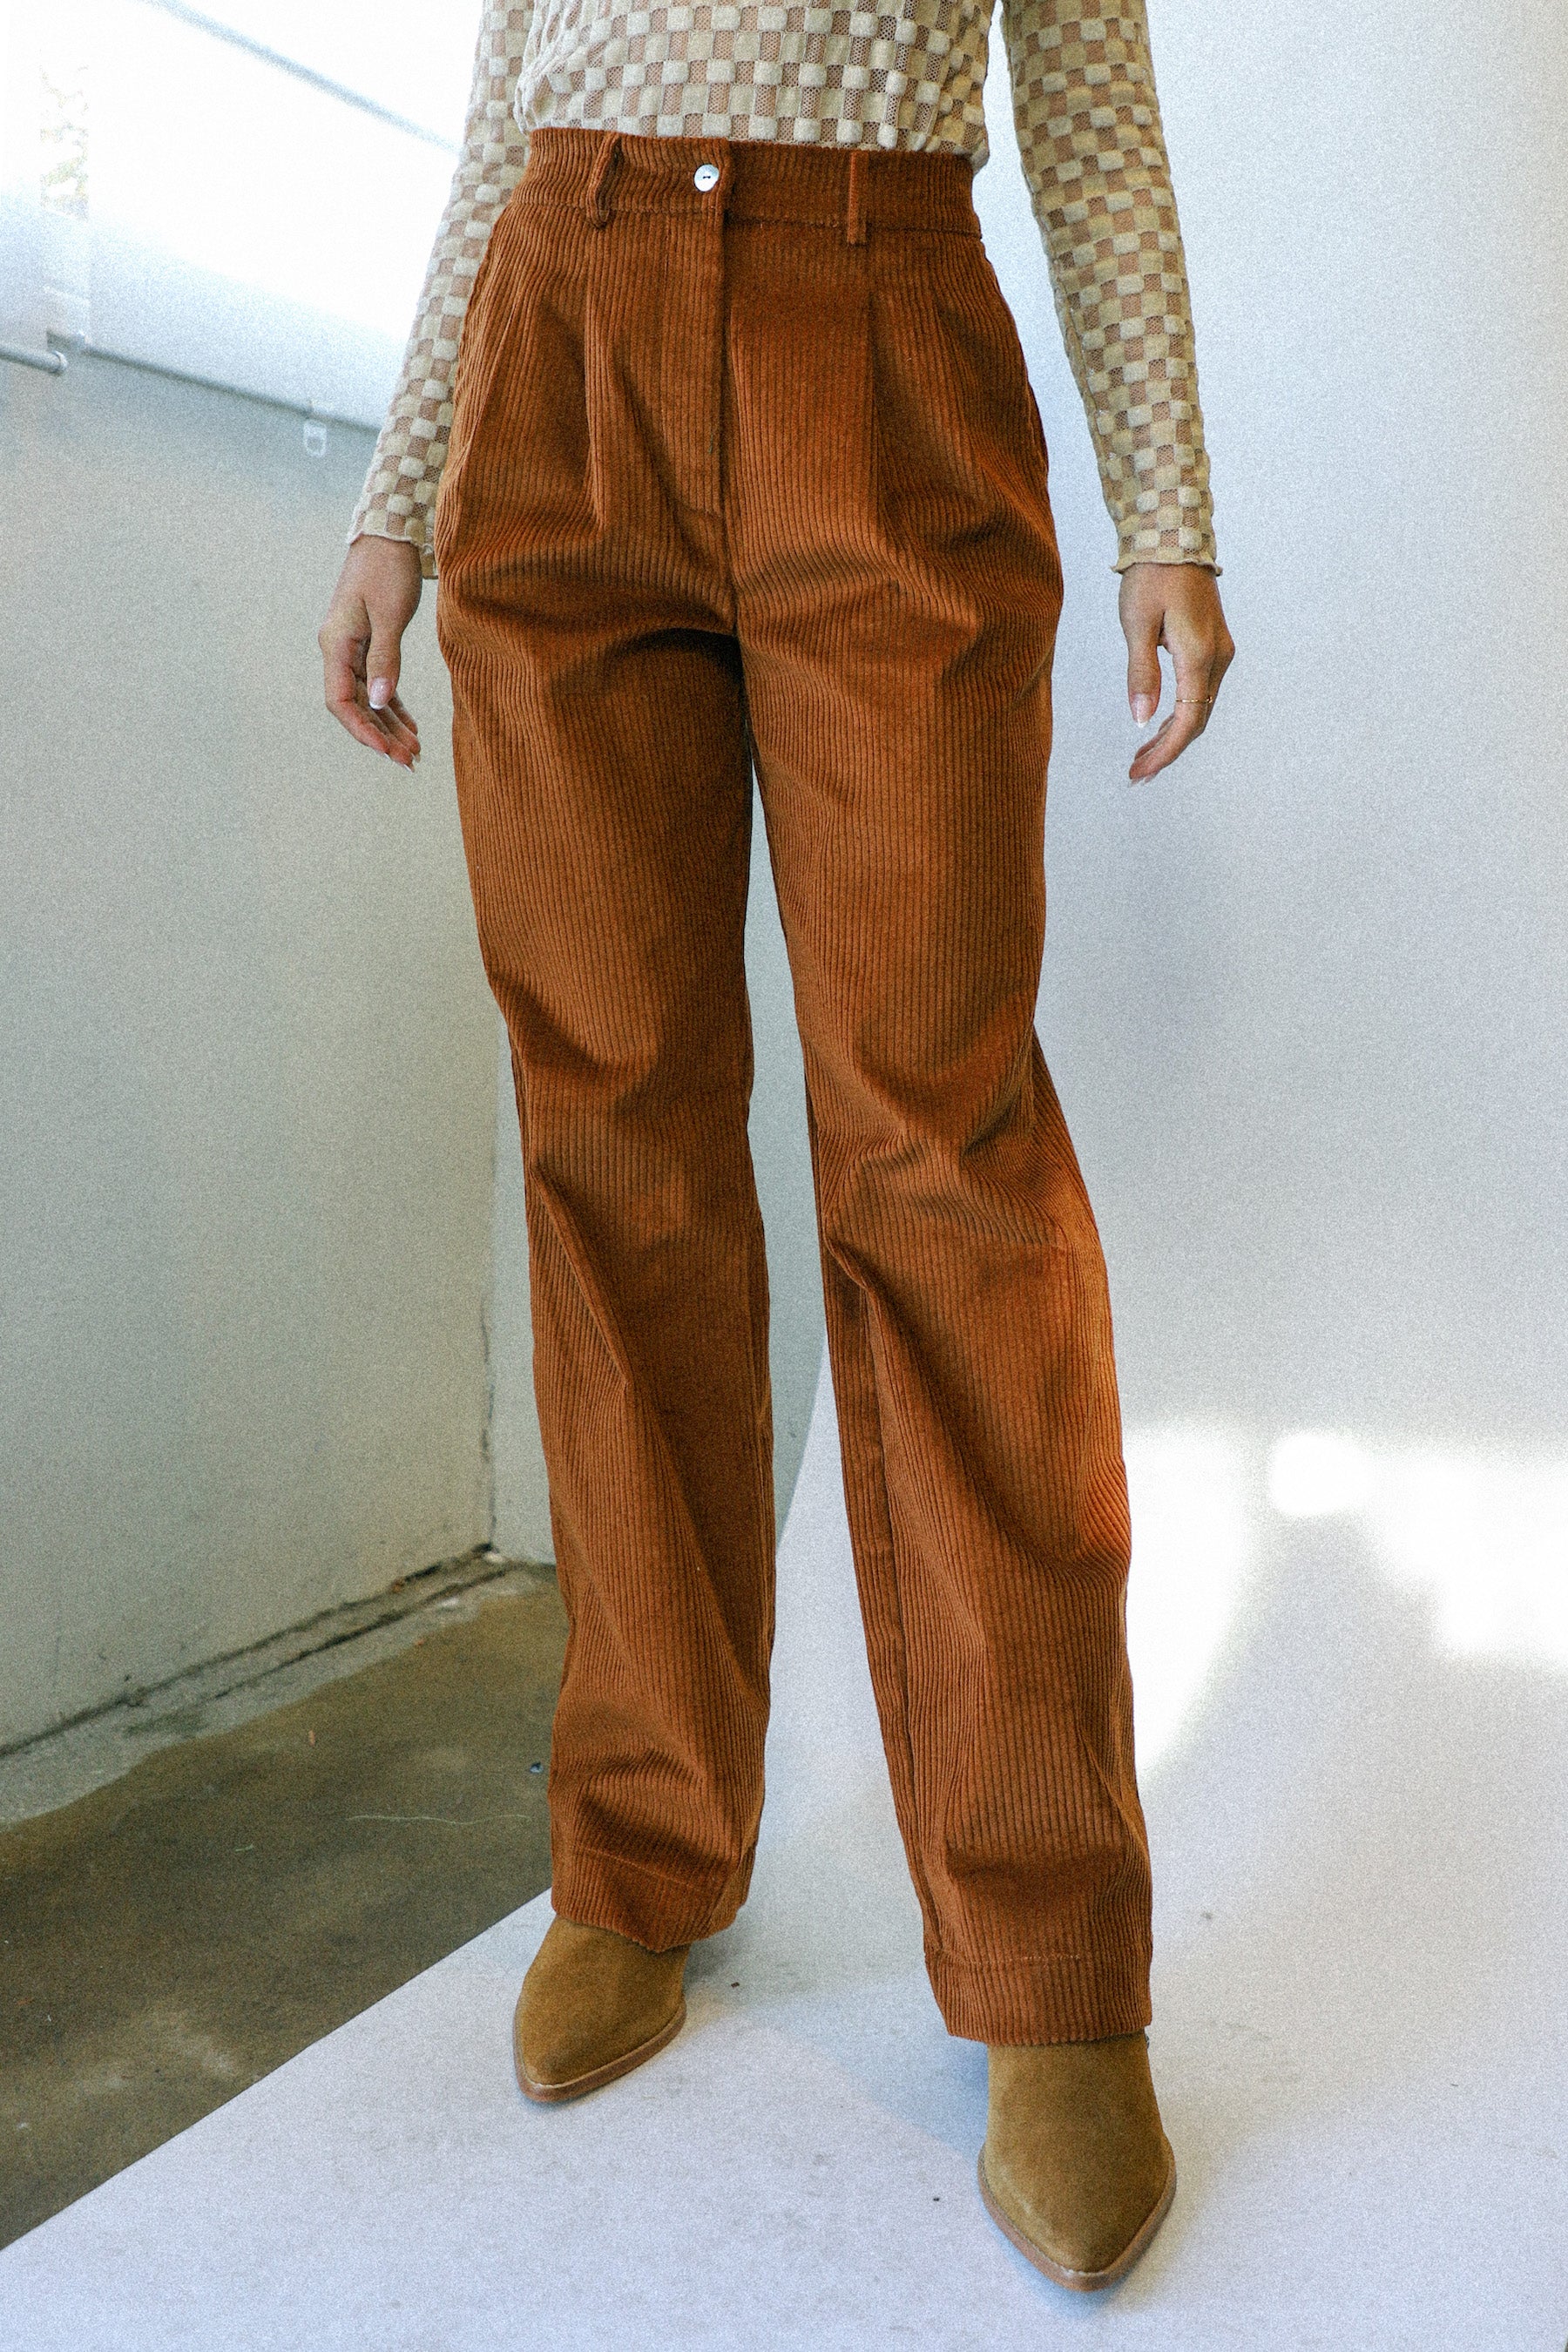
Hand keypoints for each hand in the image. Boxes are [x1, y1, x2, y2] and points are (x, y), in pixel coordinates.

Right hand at [318, 534, 423, 768]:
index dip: (363, 730)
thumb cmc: (388, 568)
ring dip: (390, 725)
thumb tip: (380, 701)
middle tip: (411, 761)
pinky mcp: (369, 643)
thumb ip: (385, 659)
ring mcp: (353, 648)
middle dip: (381, 735)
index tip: (388, 751)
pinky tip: (411, 726)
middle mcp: (339, 650)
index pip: (341, 701)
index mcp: (336, 644)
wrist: (390, 535)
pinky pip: (379, 683)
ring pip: (369, 698)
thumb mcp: (389, 615)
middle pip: (356, 705)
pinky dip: (394, 706)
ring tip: (415, 751)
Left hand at [1120, 562, 1234, 784]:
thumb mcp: (1136, 625)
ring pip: (1199, 708)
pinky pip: (1199, 692)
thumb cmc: (1151, 576)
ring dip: (1172, 735)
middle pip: (1196, 721)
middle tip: (1136, 775)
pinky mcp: (1213, 646)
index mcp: (1199, 656)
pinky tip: (1157, 727)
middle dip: (1166, 751)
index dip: (1164, 753)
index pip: (1187, 722)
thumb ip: (1140, 674)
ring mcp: (1219, 652)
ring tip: (1141, 758)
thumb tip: (1141, 721)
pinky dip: (1179, 714)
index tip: (1140, 773)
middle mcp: (1217, 658)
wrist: (1173, 537)